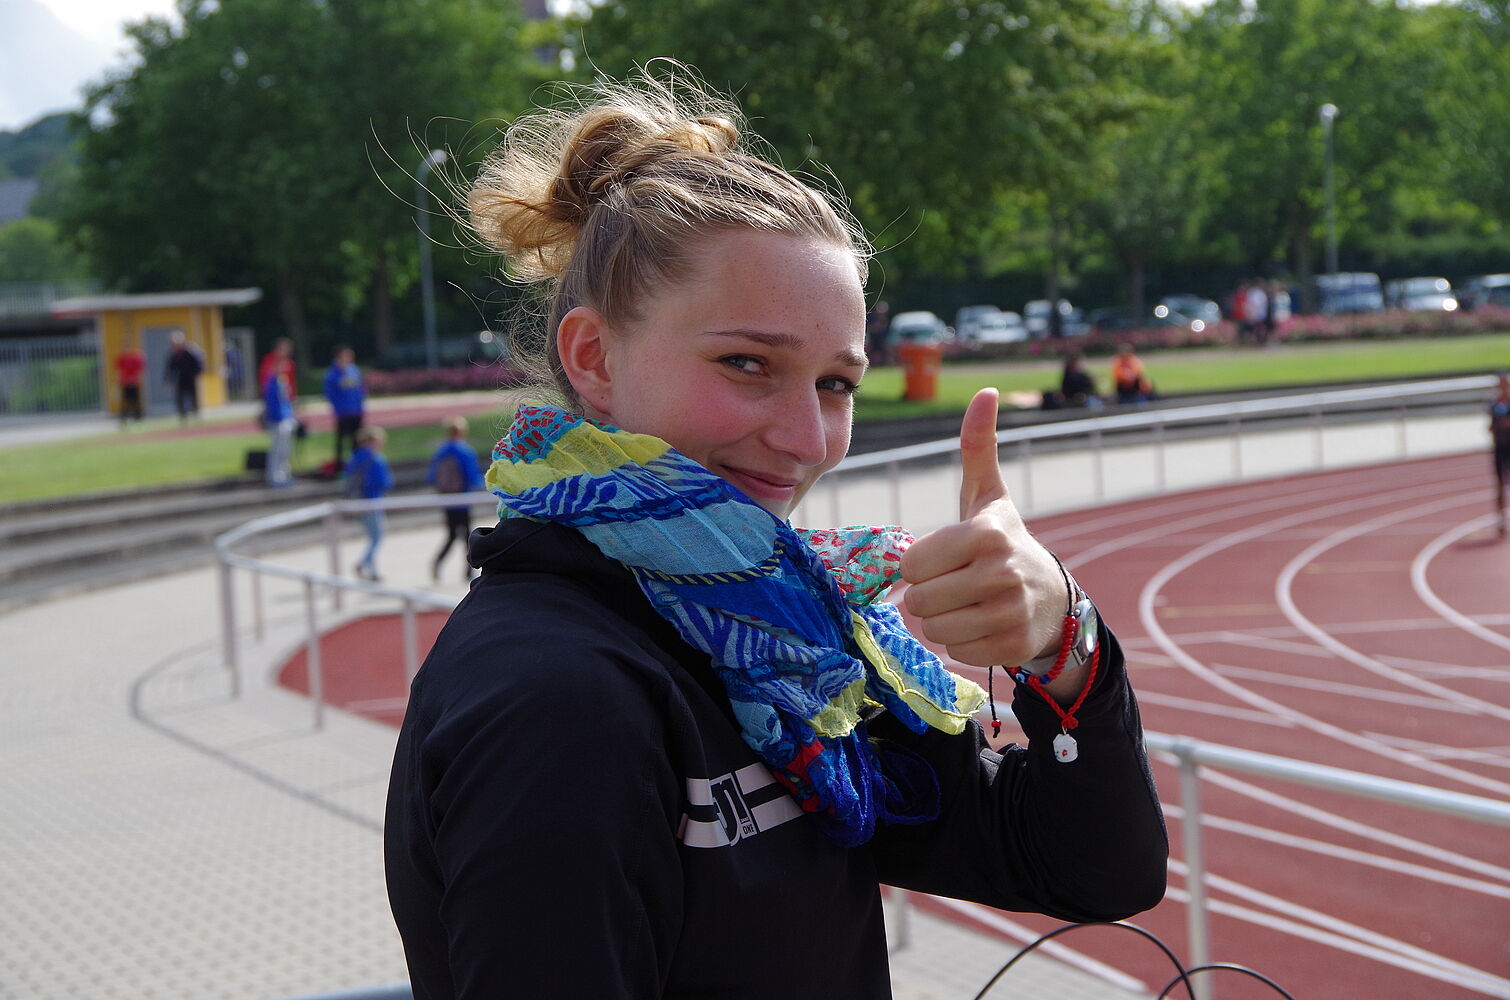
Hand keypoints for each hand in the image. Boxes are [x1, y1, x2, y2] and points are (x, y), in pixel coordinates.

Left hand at [900, 388, 1068, 672]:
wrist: (1053, 599)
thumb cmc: (1004, 543)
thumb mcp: (988, 496)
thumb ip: (978, 446)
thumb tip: (985, 392)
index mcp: (985, 534)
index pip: (912, 564)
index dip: (920, 565)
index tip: (943, 560)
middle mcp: (1000, 573)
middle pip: (919, 600)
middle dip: (928, 595)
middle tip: (954, 584)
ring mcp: (1009, 613)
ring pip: (933, 629)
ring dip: (942, 620)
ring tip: (966, 604)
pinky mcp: (1011, 646)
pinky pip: (955, 650)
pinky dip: (962, 642)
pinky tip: (983, 624)